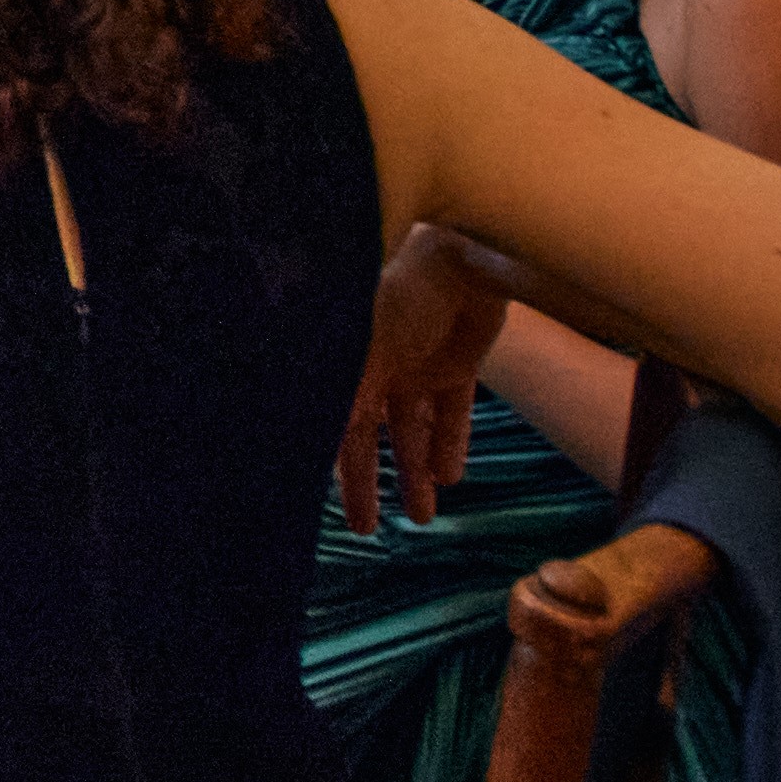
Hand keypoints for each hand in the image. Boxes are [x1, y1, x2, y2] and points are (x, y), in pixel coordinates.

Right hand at [341, 227, 522, 530]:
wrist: (467, 251)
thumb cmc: (403, 286)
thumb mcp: (362, 342)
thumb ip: (341, 390)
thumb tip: (313, 439)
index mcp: (346, 359)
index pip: (332, 423)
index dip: (330, 466)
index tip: (320, 506)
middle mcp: (374, 365)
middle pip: (366, 435)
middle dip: (369, 482)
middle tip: (370, 531)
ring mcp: (416, 364)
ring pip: (410, 430)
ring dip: (414, 472)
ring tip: (423, 518)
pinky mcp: (458, 363)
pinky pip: (452, 412)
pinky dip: (451, 443)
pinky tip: (452, 477)